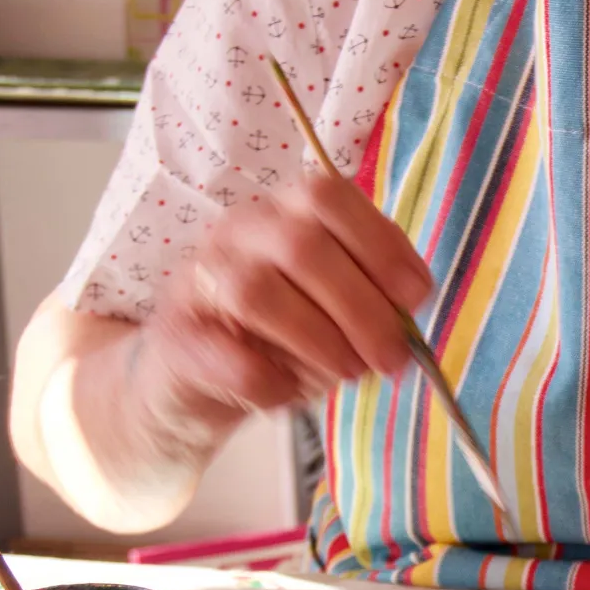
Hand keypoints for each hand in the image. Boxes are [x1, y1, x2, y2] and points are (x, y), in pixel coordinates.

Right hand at [140, 172, 431, 423]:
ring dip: (317, 340)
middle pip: (301, 246)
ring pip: (257, 292)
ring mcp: (200, 276)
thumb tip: (408, 313)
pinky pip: (226, 354)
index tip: (414, 297)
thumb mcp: (339, 307)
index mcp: (287, 211)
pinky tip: (287, 392)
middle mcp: (241, 230)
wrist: (196, 376)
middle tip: (390, 357)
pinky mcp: (175, 334)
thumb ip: (376, 298)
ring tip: (347, 372)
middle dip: (360, 307)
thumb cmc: (283, 333)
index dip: (379, 244)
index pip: (330, 198)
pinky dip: (268, 381)